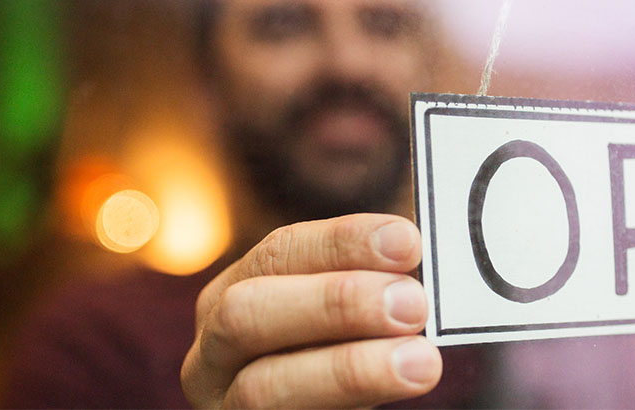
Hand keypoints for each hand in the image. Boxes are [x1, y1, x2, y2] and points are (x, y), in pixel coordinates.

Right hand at [180, 214, 440, 408]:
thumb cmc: (341, 360)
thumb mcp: (345, 320)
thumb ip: (371, 286)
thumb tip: (416, 248)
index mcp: (230, 298)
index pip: (278, 254)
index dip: (342, 243)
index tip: (406, 241)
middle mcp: (213, 354)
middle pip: (247, 315)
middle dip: (336, 303)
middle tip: (413, 304)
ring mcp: (225, 406)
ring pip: (261, 388)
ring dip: (348, 369)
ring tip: (421, 361)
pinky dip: (348, 407)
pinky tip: (399, 390)